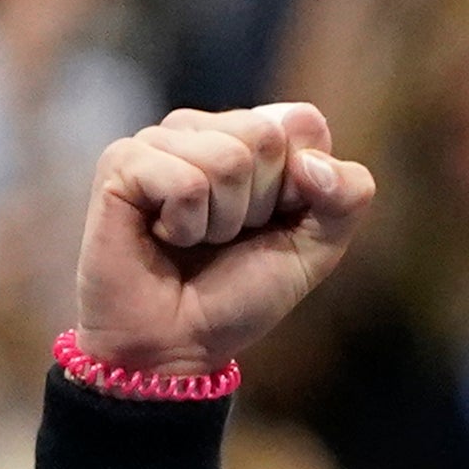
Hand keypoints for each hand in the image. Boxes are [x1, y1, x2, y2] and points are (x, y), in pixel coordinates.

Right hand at [73, 103, 375, 379]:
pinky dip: (185, 226)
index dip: (300, 187)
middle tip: (223, 238)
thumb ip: (347, 197)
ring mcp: (158, 140)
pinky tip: (162, 238)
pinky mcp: (121, 163)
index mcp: (249, 134)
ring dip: (220, 222)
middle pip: (265, 137)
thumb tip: (311, 162)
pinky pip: (185, 182)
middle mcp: (203, 128)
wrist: (177, 346)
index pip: (303, 122)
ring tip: (192, 240)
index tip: (269, 224)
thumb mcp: (316, 249)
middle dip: (258, 205)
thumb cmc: (238, 296)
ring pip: (227, 159)